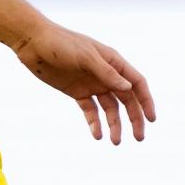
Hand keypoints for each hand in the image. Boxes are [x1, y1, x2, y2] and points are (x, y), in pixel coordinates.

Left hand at [14, 22, 155, 144]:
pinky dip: (94, 123)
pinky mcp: (77, 92)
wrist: (33, 43)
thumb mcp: (85, 57)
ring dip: (114, 124)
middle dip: (134, 118)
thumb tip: (129, 88)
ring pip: (109, 108)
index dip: (146, 101)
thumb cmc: (61, 43)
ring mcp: (92, 84)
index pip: (136, 83)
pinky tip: (96, 135)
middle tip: (138, 138)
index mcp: (113, 62)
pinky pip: (90, 110)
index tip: (151, 119)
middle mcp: (105, 74)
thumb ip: (106, 73)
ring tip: (115, 141)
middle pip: (126, 99)